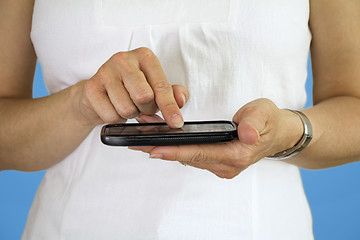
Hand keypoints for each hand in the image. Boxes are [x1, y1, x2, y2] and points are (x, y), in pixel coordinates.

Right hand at [72, 47, 188, 127]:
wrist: (97, 93)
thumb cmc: (130, 88)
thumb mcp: (155, 88)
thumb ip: (172, 93)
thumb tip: (181, 99)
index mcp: (144, 56)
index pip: (161, 86)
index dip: (170, 107)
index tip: (176, 123)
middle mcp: (124, 59)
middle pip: (144, 97)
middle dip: (147, 109)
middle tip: (143, 107)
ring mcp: (105, 72)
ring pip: (127, 109)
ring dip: (131, 115)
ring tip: (127, 105)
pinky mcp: (91, 88)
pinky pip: (111, 116)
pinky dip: (116, 119)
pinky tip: (114, 108)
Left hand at [130, 99, 302, 178]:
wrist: (277, 133)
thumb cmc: (268, 121)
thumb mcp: (264, 114)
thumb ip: (254, 123)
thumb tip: (247, 134)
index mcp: (236, 154)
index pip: (199, 153)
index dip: (175, 151)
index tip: (153, 149)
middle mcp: (226, 166)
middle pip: (188, 158)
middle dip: (161, 150)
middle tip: (136, 143)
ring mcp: (221, 167)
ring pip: (188, 159)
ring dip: (166, 150)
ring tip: (143, 140)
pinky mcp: (217, 162)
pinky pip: (193, 158)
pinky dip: (176, 150)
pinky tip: (163, 142)